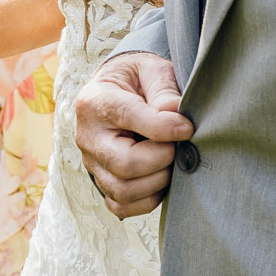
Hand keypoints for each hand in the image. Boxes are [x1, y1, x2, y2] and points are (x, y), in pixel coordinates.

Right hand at [75, 52, 191, 218]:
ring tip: (171, 161)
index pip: (128, 118)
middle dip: (162, 158)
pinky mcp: (101, 183)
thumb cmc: (138, 80)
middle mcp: (87, 136)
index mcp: (96, 101)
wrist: (120, 92)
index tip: (188, 128)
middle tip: (178, 146)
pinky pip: (122, 206)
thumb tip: (177, 118)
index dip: (164, 127)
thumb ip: (164, 90)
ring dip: (158, 181)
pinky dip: (148, 198)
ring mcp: (92, 163)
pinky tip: (161, 178)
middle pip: (124, 164)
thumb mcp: (151, 69)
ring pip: (124, 191)